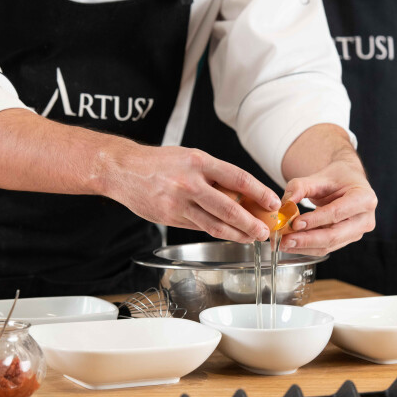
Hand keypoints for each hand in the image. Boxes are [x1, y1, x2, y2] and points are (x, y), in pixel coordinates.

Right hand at [103, 144, 280, 242]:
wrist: (123, 169)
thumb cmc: (160, 162)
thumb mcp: (190, 158)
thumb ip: (214, 175)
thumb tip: (244, 194)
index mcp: (199, 161)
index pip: (238, 178)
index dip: (259, 192)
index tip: (272, 202)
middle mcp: (190, 182)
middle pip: (230, 207)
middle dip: (251, 222)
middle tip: (265, 230)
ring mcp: (179, 202)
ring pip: (215, 224)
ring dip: (237, 233)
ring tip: (251, 238)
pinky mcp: (170, 217)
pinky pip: (199, 227)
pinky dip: (216, 232)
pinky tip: (228, 234)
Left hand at [279, 154, 376, 255]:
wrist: (348, 181)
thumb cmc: (338, 177)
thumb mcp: (319, 177)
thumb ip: (300, 187)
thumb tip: (285, 204)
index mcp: (364, 198)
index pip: (337, 212)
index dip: (315, 220)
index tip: (295, 223)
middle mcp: (365, 219)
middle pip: (334, 235)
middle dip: (307, 240)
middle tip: (285, 240)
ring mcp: (357, 232)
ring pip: (329, 245)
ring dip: (305, 246)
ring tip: (284, 243)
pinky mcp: (347, 239)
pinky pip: (326, 247)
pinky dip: (308, 247)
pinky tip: (292, 244)